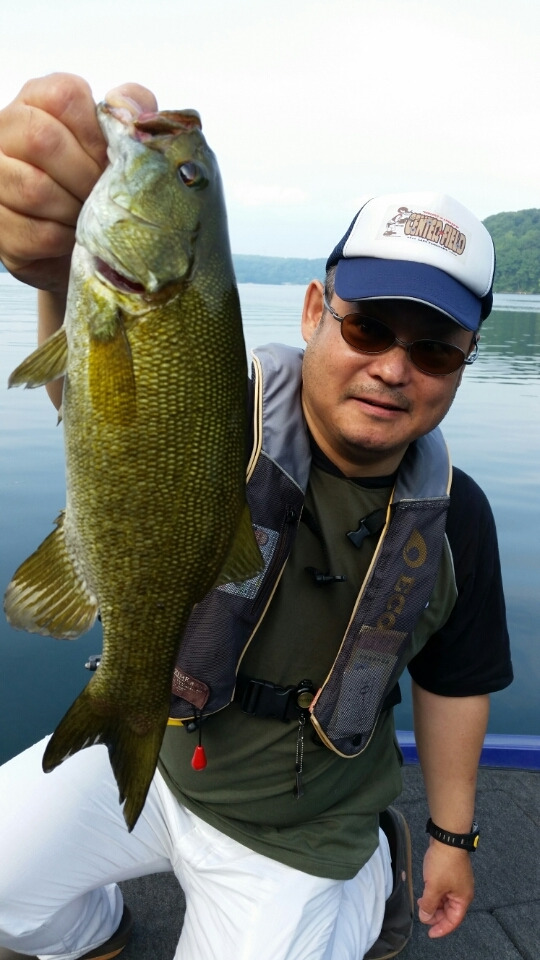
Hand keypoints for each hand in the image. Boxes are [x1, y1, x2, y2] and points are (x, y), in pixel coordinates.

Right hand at [0, 73, 156, 293]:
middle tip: (103, 195)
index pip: (63, 96)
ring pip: (33, 189)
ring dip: (76, 210)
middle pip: (40, 139)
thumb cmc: (101, 184)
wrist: (84, 240)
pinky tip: (75, 236)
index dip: (96, 135)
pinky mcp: (0, 226)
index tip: (110, 160)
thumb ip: (130, 114)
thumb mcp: (122, 143)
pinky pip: (35, 232)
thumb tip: (128, 108)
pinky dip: (66, 239)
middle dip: (85, 176)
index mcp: (38, 101)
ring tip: (90, 216)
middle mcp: (6, 131)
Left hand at [417, 840, 474, 937]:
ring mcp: (456, 882)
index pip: (454, 921)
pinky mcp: (450, 874)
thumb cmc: (444, 864)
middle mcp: (462, 892)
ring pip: (445, 901)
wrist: (447, 838)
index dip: (442, 928)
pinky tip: (424, 894)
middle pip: (449, 911)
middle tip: (422, 916)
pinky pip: (442, 890)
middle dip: (436, 915)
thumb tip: (425, 917)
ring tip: (421, 904)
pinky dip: (434, 894)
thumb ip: (429, 905)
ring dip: (433, 904)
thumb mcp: (434, 887)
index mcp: (462, 899)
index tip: (430, 933)